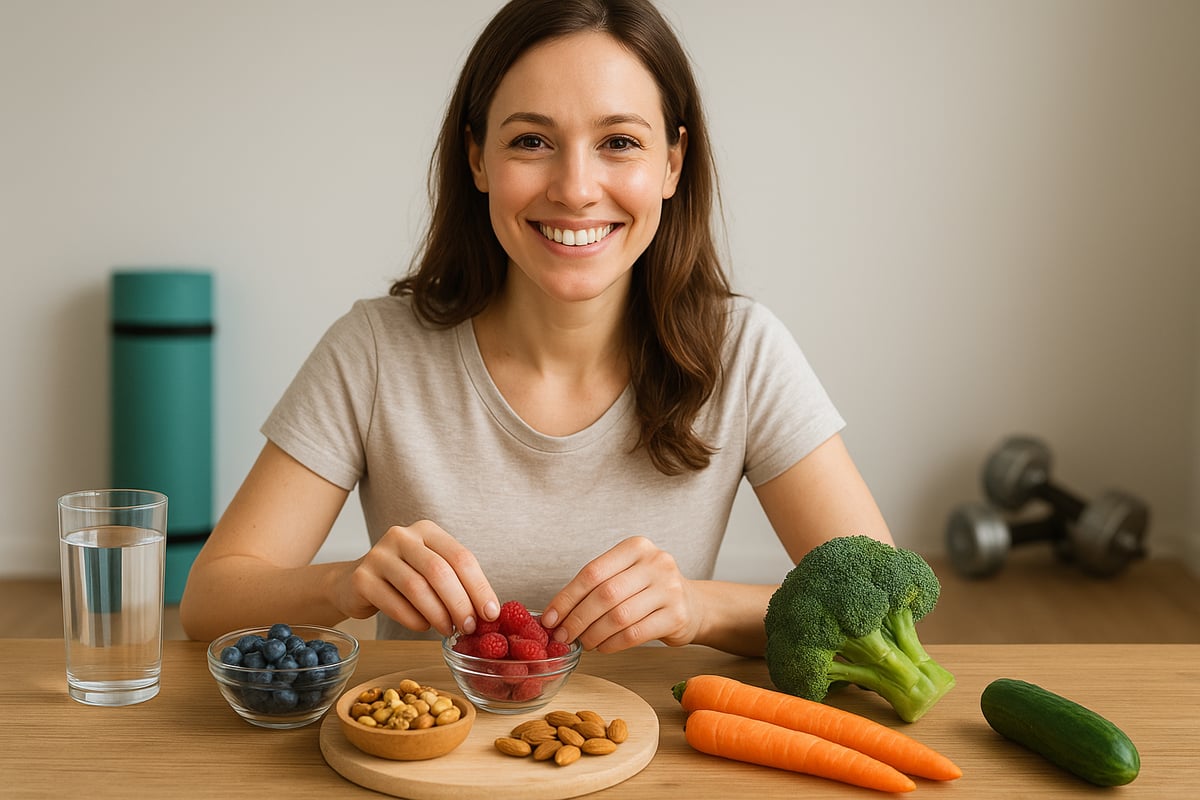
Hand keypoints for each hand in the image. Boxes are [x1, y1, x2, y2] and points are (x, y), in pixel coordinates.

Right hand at [338, 520, 498, 637]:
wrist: (354, 583)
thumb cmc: (403, 579)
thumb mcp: (431, 570)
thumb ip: (457, 583)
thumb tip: (488, 613)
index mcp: (427, 530)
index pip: (460, 557)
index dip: (479, 587)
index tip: (491, 614)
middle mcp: (402, 536)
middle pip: (439, 571)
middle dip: (459, 603)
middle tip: (470, 627)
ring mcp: (378, 555)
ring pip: (417, 588)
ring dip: (438, 615)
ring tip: (448, 630)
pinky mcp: (361, 578)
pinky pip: (394, 604)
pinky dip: (414, 620)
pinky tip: (423, 627)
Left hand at [541, 536, 700, 652]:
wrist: (692, 604)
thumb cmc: (647, 590)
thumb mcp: (625, 575)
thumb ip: (595, 587)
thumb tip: (554, 616)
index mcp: (636, 547)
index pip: (592, 572)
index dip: (567, 598)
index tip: (550, 618)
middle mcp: (656, 562)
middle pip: (604, 594)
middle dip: (577, 619)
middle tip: (563, 636)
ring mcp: (670, 588)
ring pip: (618, 616)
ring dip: (594, 634)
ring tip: (584, 642)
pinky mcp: (677, 615)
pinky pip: (634, 634)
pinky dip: (612, 644)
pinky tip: (603, 647)